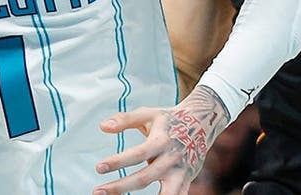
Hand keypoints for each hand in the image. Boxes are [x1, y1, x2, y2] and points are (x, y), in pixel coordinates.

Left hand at [92, 86, 228, 194]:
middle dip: (121, 187)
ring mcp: (181, 172)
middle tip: (98, 192)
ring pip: (165, 194)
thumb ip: (125, 119)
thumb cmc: (169, 119)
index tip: (99, 168)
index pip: (138, 154)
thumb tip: (102, 126)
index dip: (118, 161)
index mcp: (162, 140)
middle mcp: (172, 159)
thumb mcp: (148, 114)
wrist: (202, 122)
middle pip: (146, 178)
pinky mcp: (186, 181)